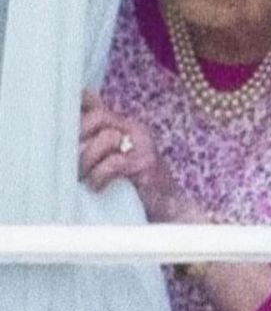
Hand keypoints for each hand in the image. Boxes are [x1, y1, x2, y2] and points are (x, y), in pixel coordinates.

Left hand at [79, 90, 199, 222]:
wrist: (168, 205)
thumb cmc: (136, 183)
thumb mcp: (115, 156)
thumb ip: (97, 139)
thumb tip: (73, 116)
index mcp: (126, 125)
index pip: (95, 105)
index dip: (76, 114)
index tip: (62, 130)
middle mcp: (136, 130)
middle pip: (99, 117)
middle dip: (79, 138)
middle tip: (72, 161)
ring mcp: (143, 146)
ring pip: (105, 139)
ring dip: (88, 161)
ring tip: (85, 177)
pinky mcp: (145, 165)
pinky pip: (113, 163)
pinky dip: (100, 176)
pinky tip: (98, 186)